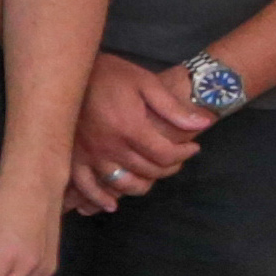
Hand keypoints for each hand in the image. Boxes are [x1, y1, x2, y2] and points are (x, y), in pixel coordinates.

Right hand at [65, 53, 212, 217]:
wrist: (72, 71)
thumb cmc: (112, 74)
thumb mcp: (147, 83)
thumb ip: (173, 108)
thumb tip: (204, 124)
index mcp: (130, 127)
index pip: (165, 154)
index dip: (184, 154)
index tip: (192, 147)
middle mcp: (110, 146)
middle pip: (147, 170)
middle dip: (169, 167)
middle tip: (176, 158)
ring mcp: (90, 154)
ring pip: (121, 183)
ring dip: (141, 185)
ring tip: (151, 177)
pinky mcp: (73, 156)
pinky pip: (85, 185)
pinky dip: (98, 198)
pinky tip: (110, 204)